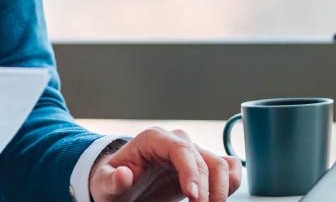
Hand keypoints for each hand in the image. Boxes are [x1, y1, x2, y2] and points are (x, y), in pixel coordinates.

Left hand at [88, 127, 241, 201]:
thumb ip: (112, 181)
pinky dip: (232, 183)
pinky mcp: (200, 167)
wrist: (120, 185)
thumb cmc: (111, 182)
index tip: (196, 198)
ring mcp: (191, 153)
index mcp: (153, 139)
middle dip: (210, 190)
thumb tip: (123, 175)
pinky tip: (222, 198)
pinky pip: (227, 169)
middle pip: (205, 160)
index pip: (181, 150)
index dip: (193, 173)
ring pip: (221, 165)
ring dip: (223, 189)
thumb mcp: (104, 185)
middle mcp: (176, 142)